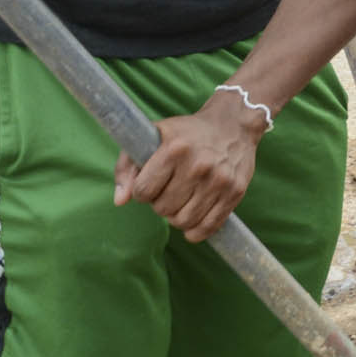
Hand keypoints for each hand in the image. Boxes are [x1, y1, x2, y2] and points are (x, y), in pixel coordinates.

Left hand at [114, 90, 264, 241]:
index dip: (141, 192)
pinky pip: (208, 227)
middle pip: (163, 209)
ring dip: (176, 217)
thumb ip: (127, 166)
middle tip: (167, 192)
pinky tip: (192, 221)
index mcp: (174, 149)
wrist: (232, 125)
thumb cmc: (186, 133)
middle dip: (159, 204)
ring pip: (183, 221)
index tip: (150, 185)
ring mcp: (219, 180)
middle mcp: (198, 165)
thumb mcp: (152, 137)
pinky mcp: (235, 192)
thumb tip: (120, 201)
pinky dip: (195, 231)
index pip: (143, 191)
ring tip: (180, 203)